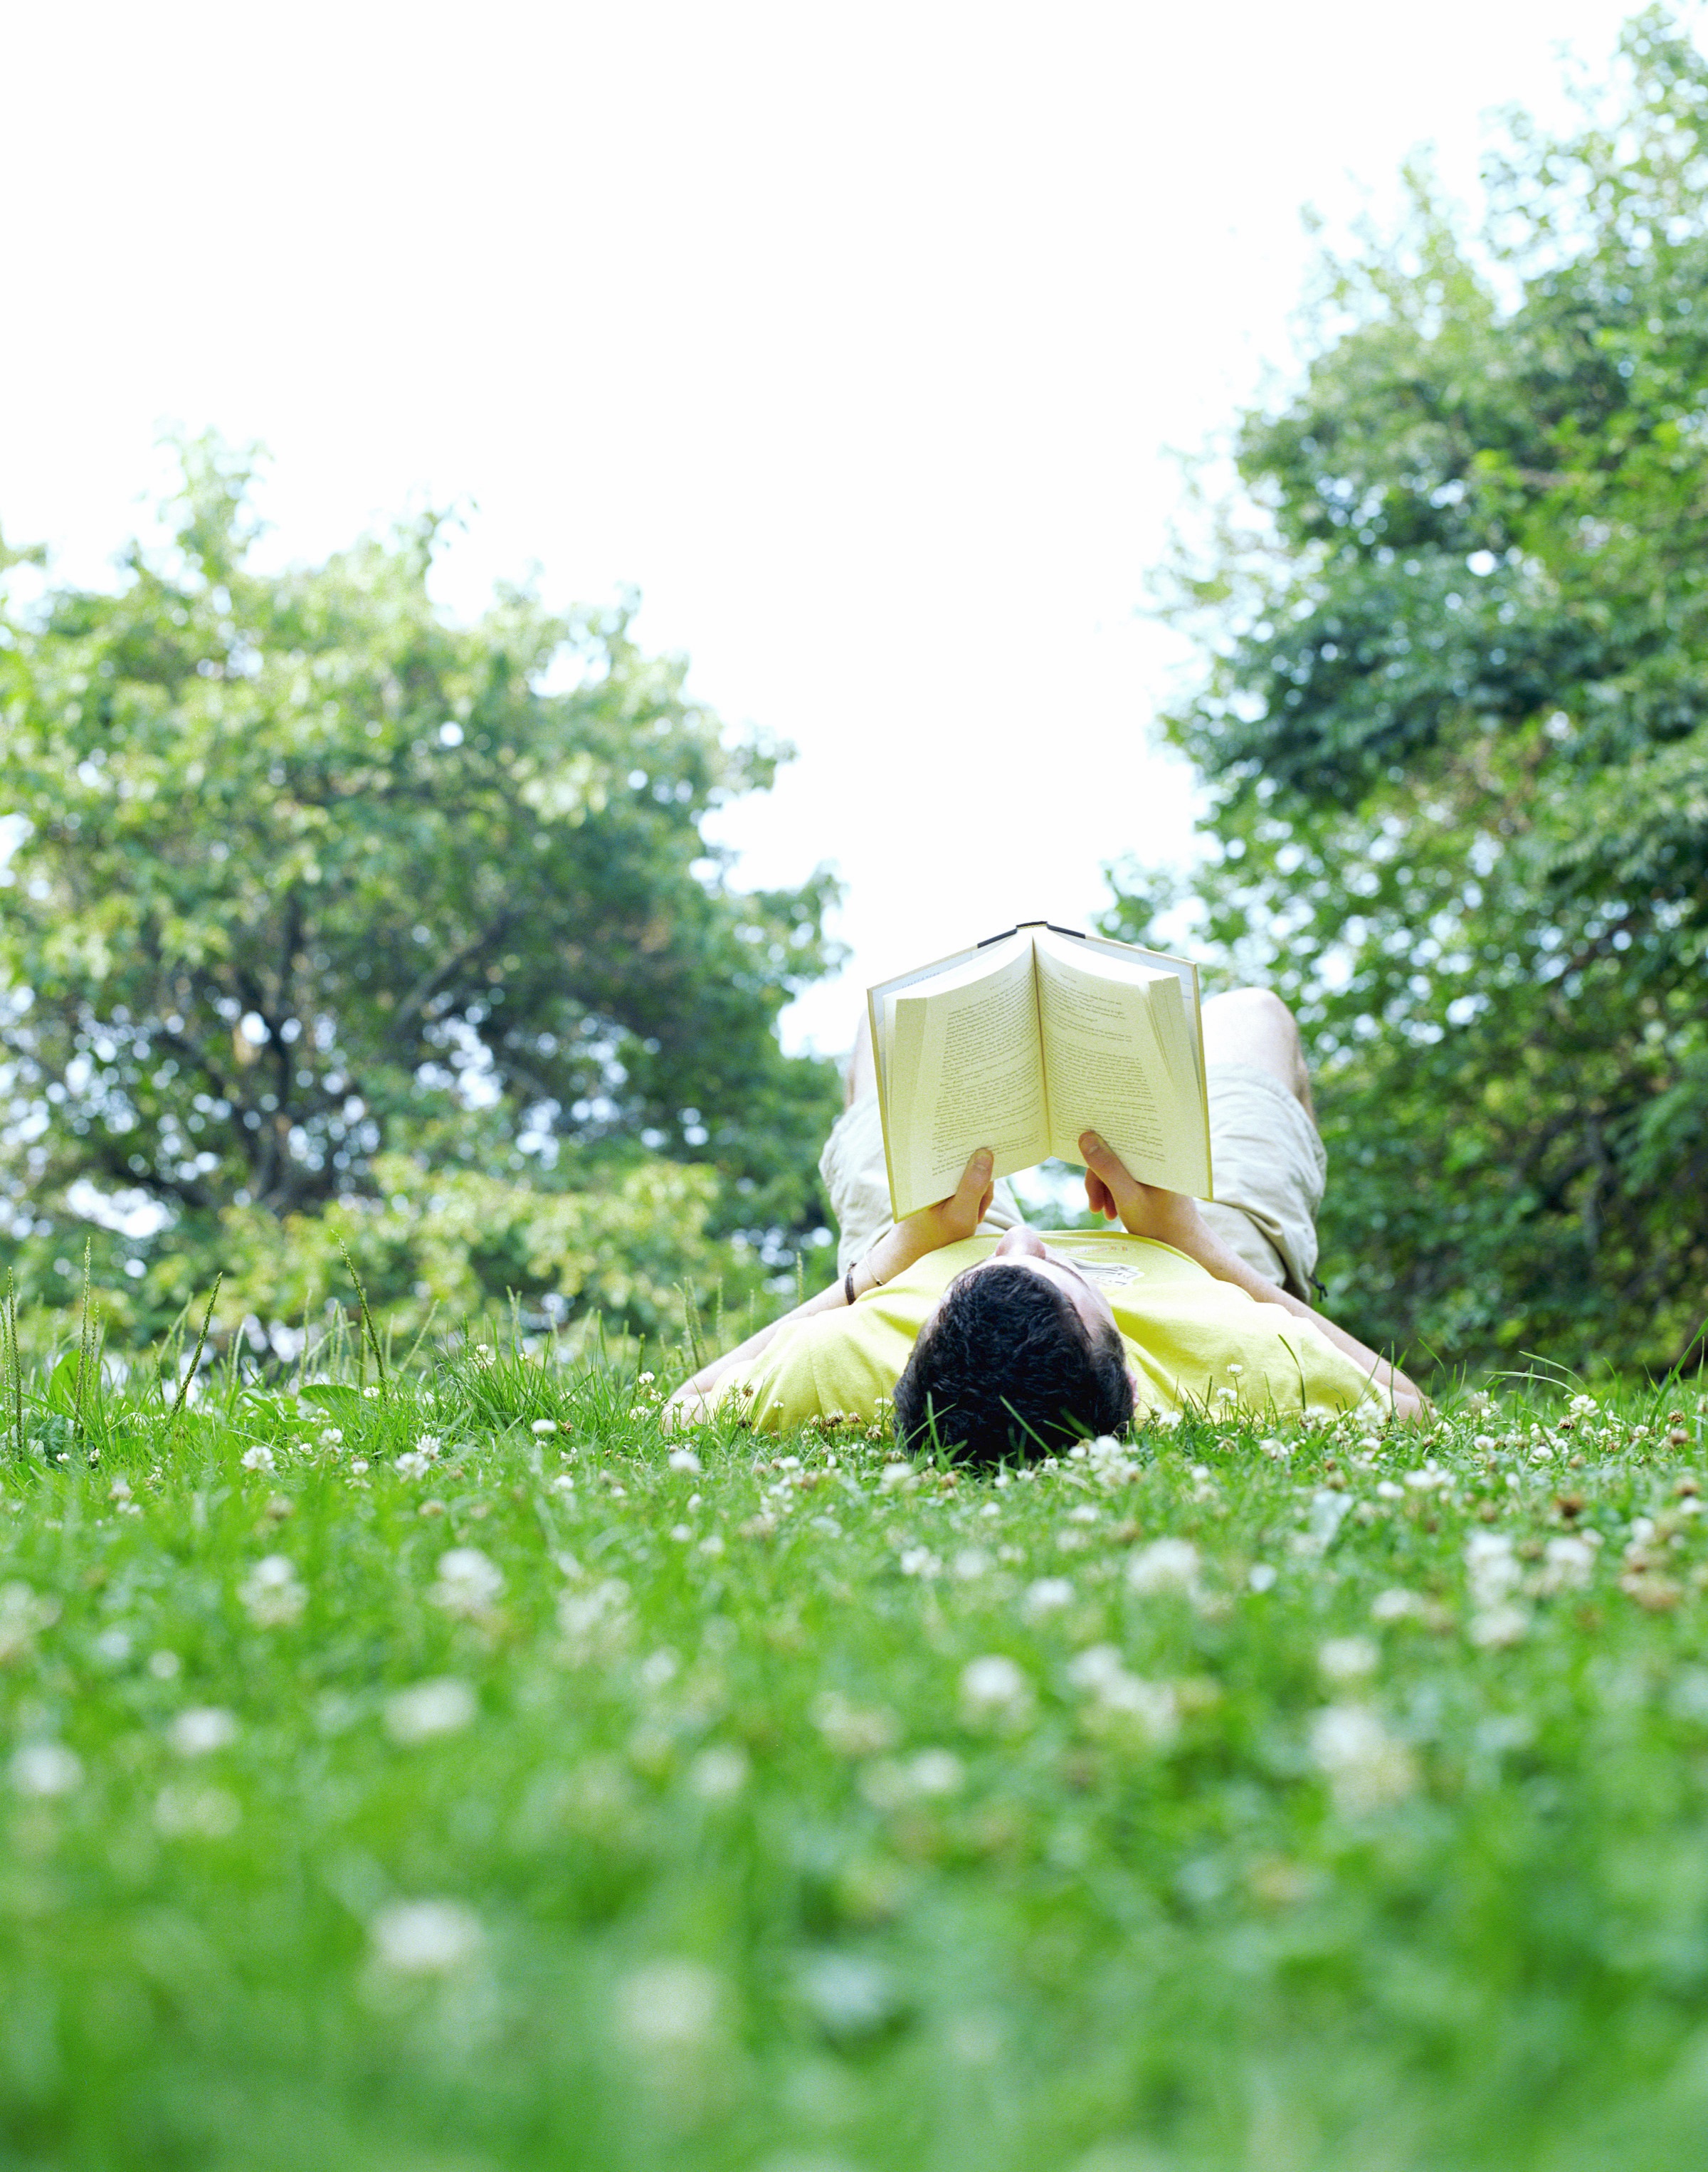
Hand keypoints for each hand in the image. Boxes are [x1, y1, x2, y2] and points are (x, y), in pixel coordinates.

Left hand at [873, 1148, 994, 1279]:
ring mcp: (935, 1179)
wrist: (916, 1257)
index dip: (972, 1143)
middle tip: (978, 1209)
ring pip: (969, 1173)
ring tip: (973, 1217)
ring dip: (978, 1194)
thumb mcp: (960, 1215)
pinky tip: (972, 1216)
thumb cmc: (936, 1240)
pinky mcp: (942, 1187)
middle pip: (966, 1160)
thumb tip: (986, 1153)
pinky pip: (966, 1183)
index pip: (950, 1145)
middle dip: (980, 1182)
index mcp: (923, 1170)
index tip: (989, 1144)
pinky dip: (974, 1199)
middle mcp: (927, 1169)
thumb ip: (973, 1186)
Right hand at [1079, 1130, 1206, 1251]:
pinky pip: (1125, 1180)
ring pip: (1119, 1169)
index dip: (1100, 1143)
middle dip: (1100, 1179)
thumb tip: (1085, 1137)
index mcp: (1158, 1155)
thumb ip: (1107, 1168)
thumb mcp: (1127, 1197)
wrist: (1184, 1250)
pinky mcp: (1152, 1184)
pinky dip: (1114, 1194)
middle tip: (1094, 1204)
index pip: (1123, 1137)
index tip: (1082, 1154)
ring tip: (1103, 1213)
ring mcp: (1155, 1173)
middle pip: (1117, 1155)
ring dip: (1105, 1189)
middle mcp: (1158, 1159)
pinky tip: (1112, 1213)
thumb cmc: (1161, 1225)